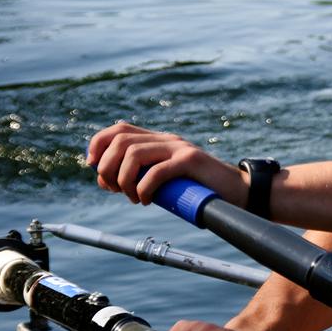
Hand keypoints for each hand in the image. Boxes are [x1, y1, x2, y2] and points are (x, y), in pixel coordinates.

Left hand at [87, 122, 246, 205]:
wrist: (238, 192)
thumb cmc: (201, 191)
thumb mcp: (166, 181)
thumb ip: (144, 176)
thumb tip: (108, 181)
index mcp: (160, 141)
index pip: (119, 130)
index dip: (98, 145)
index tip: (93, 167)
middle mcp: (168, 140)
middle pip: (121, 141)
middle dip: (106, 167)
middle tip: (114, 189)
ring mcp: (179, 148)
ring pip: (133, 154)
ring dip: (124, 179)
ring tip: (133, 197)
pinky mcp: (190, 161)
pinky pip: (156, 171)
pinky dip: (144, 189)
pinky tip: (147, 201)